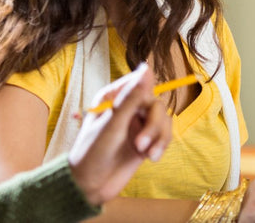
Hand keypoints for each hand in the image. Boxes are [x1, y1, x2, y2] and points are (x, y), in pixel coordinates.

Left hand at [67, 63, 171, 205]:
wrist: (90, 186)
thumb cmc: (92, 152)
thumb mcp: (112, 124)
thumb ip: (131, 97)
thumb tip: (146, 68)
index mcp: (113, 98)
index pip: (139, 84)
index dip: (146, 95)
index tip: (144, 111)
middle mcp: (127, 109)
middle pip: (156, 105)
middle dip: (153, 125)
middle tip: (141, 145)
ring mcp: (137, 125)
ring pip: (164, 120)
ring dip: (159, 137)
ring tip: (148, 155)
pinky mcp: (146, 141)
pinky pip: (165, 135)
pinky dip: (162, 145)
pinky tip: (152, 158)